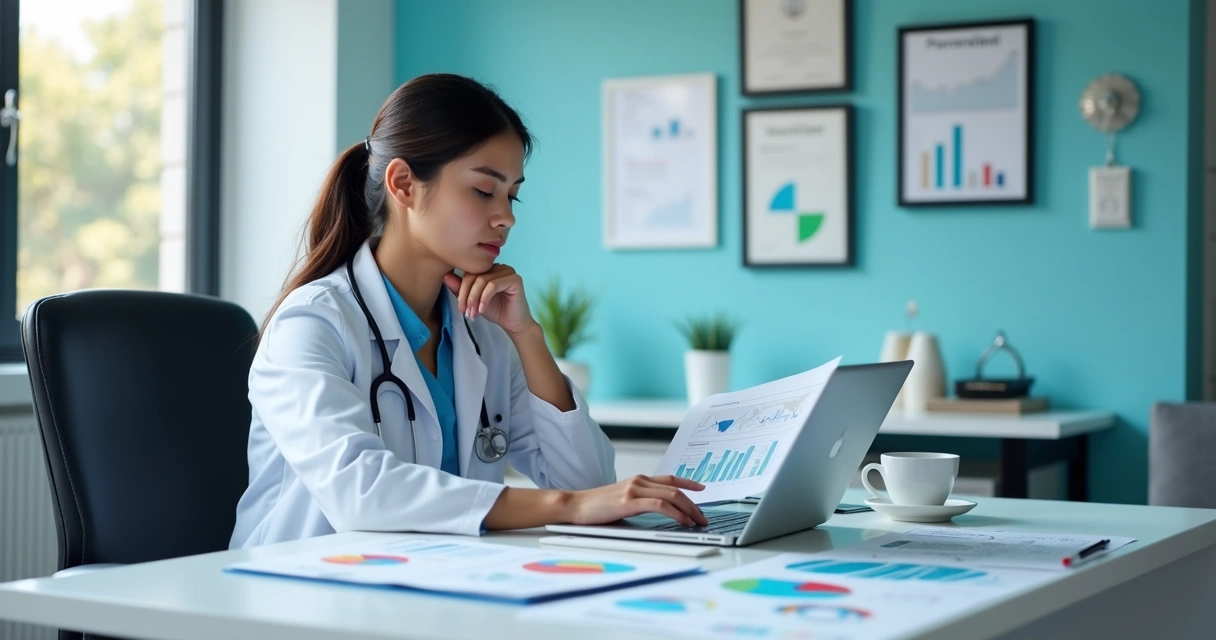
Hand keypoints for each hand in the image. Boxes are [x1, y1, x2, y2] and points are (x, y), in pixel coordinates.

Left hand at [443, 264, 535, 335]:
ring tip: (473, 313)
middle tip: (465, 312)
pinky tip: (482, 309)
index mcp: (489, 269)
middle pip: (474, 275)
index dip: (461, 289)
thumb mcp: (473, 300)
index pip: (469, 272)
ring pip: (482, 280)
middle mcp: (499, 267)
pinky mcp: (515, 279)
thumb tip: (446, 276)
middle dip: (467, 295)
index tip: (460, 307)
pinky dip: (485, 298)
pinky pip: (493, 285)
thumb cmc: (495, 310)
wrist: (513, 324)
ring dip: (474, 299)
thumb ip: (460, 289)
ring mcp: (508, 271)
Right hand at [567, 475, 707, 526]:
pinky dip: (675, 513)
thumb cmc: (595, 507)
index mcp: (637, 480)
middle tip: (704, 517)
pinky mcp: (629, 501)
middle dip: (694, 503)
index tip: (702, 489)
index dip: (688, 483)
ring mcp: (634, 489)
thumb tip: (656, 512)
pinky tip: (683, 521)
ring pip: (671, 496)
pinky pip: (660, 505)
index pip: (669, 479)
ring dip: (689, 509)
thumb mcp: (621, 500)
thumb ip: (638, 501)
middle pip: (675, 489)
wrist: (575, 506)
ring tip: (698, 521)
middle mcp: (638, 481)